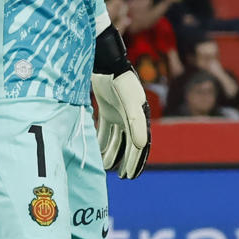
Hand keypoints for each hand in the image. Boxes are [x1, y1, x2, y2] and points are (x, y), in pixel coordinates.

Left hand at [92, 26, 149, 179]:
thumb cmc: (119, 81)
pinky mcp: (107, 110)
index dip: (136, 161)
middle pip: (130, 145)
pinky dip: (103, 141)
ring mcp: (119, 114)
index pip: (141, 145)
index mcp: (140, 118)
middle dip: (126, 161)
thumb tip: (141, 146)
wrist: (105, 61)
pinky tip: (96, 152)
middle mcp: (131, 118)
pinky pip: (105, 130)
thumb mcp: (129, 103)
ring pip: (117, 139)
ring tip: (106, 167)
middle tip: (122, 177)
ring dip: (113, 153)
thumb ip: (136, 123)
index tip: (131, 176)